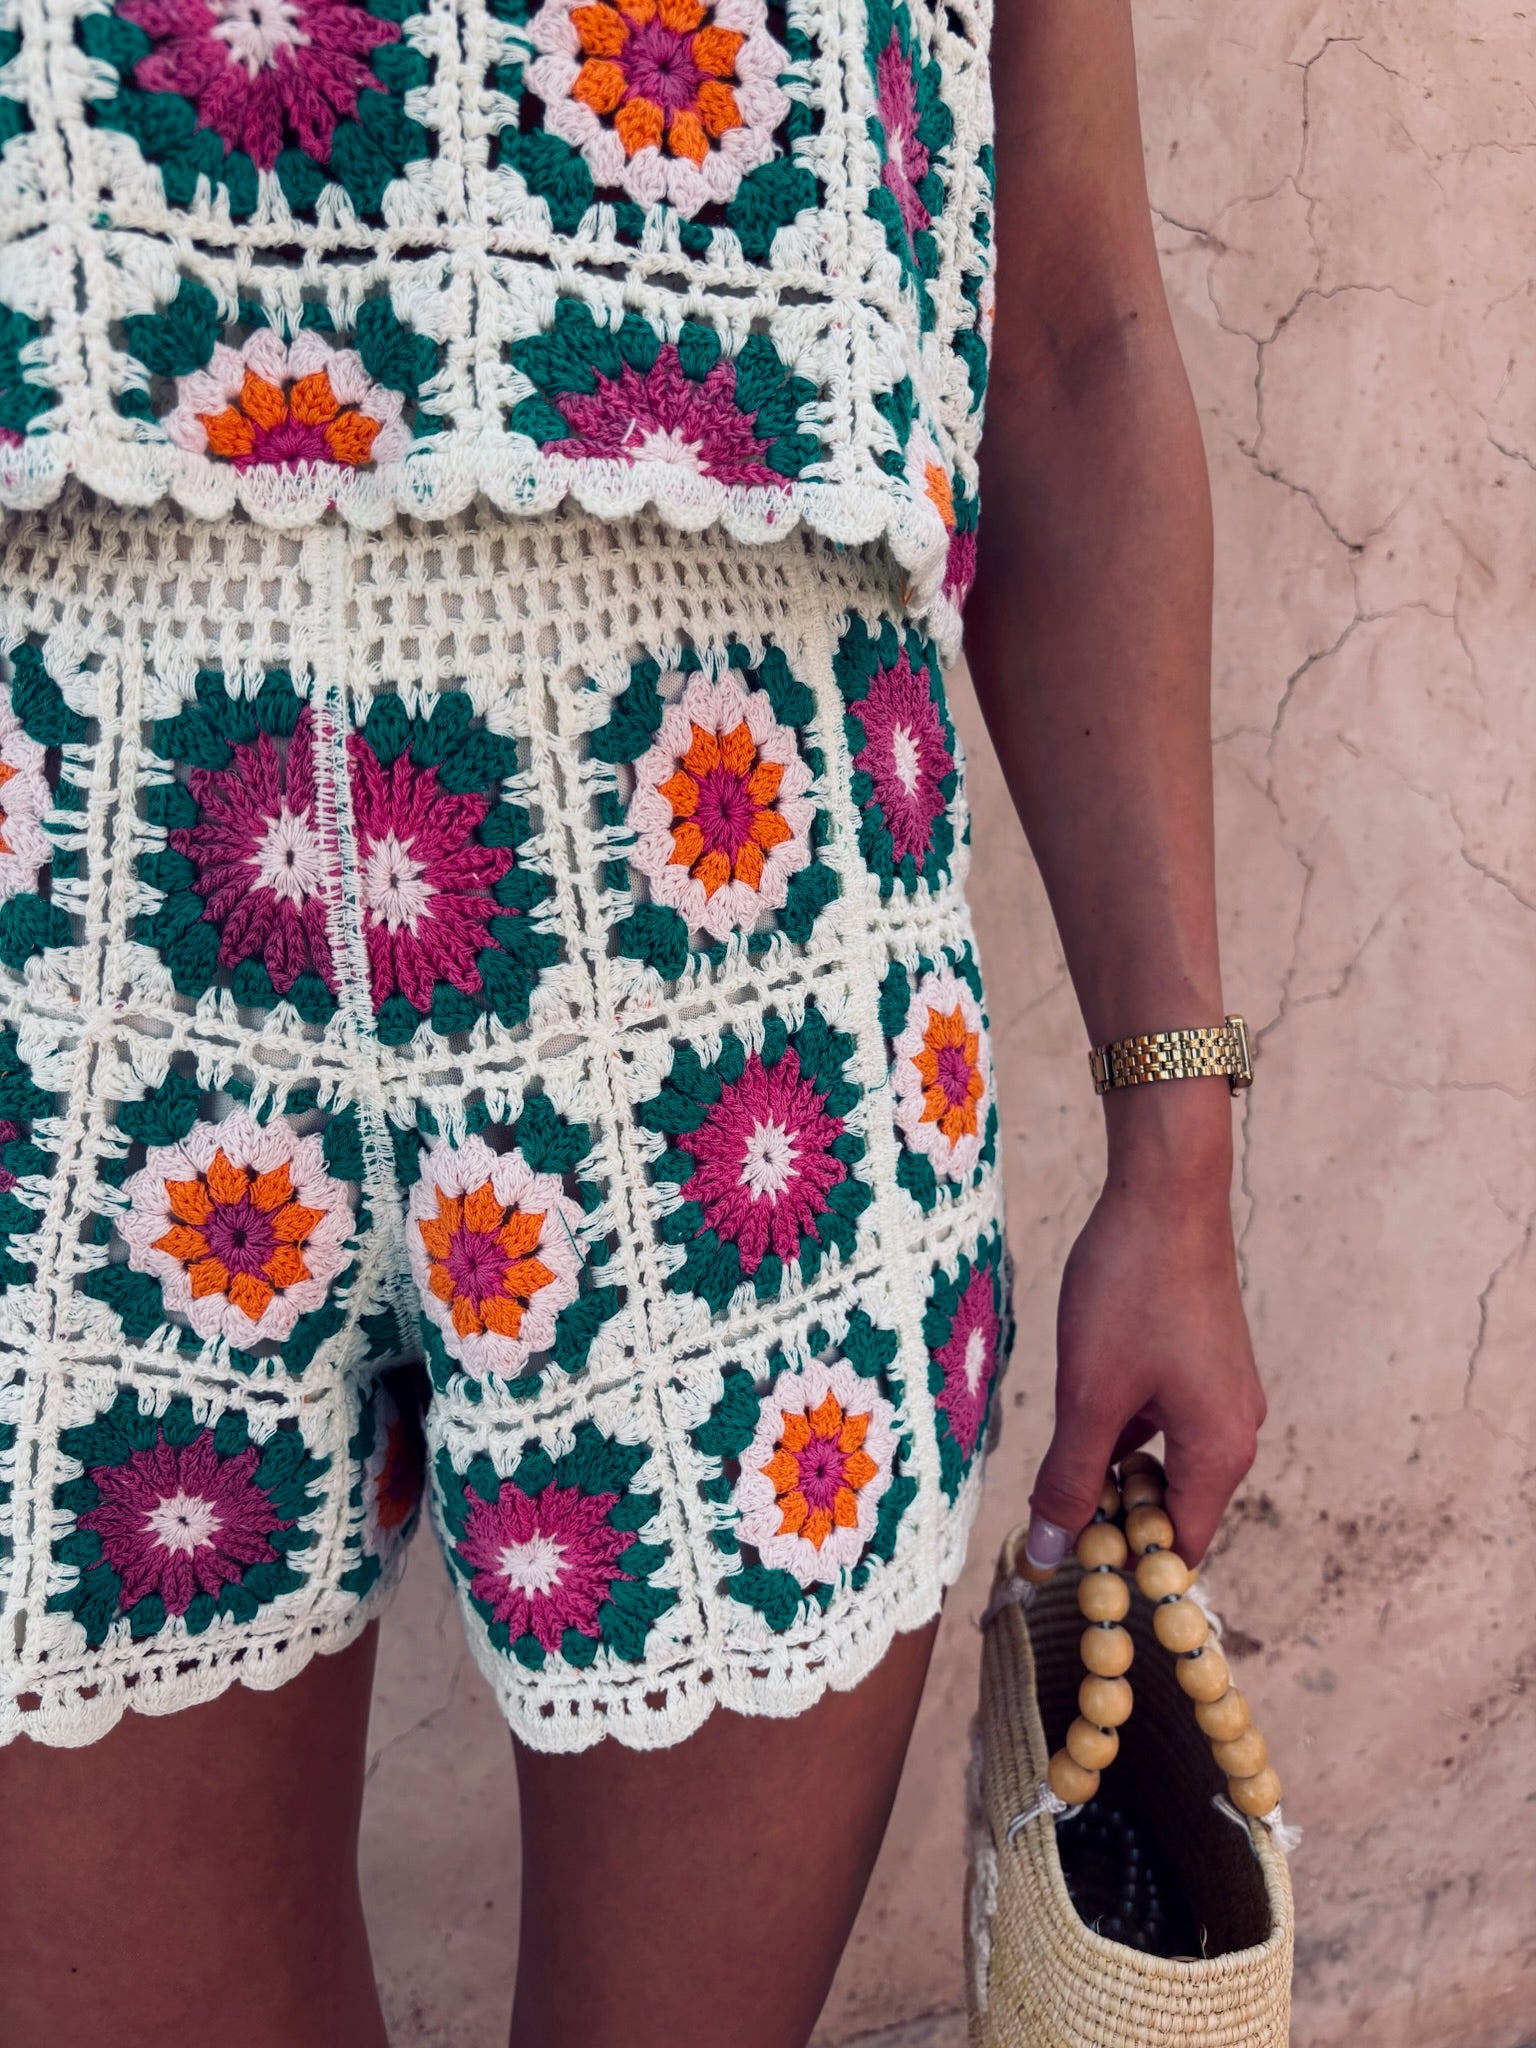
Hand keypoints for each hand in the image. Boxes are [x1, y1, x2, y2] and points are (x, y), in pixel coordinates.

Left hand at [1022, 1171, 1265, 1567]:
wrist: (1166, 1192)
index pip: (1177, 1550)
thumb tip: (1051, 1551)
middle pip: (1172, 1509)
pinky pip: (1163, 1421)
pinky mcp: (1203, 1363)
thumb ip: (1071, 1478)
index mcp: (1221, 1452)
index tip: (1065, 1561)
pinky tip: (1080, 1405)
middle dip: (1114, 1515)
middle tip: (1049, 1506)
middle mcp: (1235, 1430)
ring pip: (1163, 1461)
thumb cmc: (1131, 1290)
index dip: (1123, 1565)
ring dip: (1112, 1466)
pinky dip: (1123, 1428)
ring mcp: (1221, 1394)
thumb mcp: (1089, 1395)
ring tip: (1058, 1451)